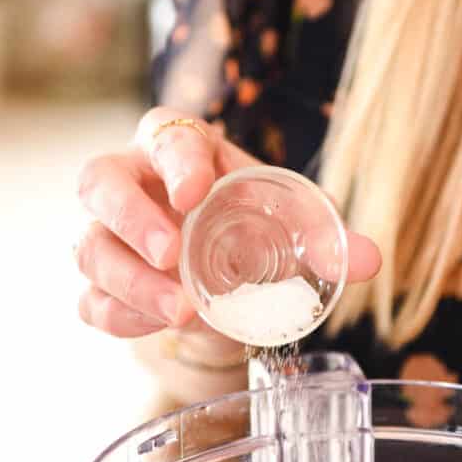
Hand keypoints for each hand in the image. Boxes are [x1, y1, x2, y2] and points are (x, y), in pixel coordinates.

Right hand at [75, 106, 380, 337]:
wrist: (225, 277)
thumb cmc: (252, 227)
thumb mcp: (290, 226)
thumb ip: (327, 238)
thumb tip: (371, 260)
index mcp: (181, 150)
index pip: (167, 136)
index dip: (177, 161)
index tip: (196, 193)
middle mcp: (133, 183)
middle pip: (100, 182)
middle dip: (132, 218)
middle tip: (173, 254)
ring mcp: (109, 235)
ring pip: (90, 248)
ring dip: (131, 282)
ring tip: (182, 311)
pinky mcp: (104, 284)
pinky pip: (92, 300)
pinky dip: (124, 317)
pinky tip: (161, 325)